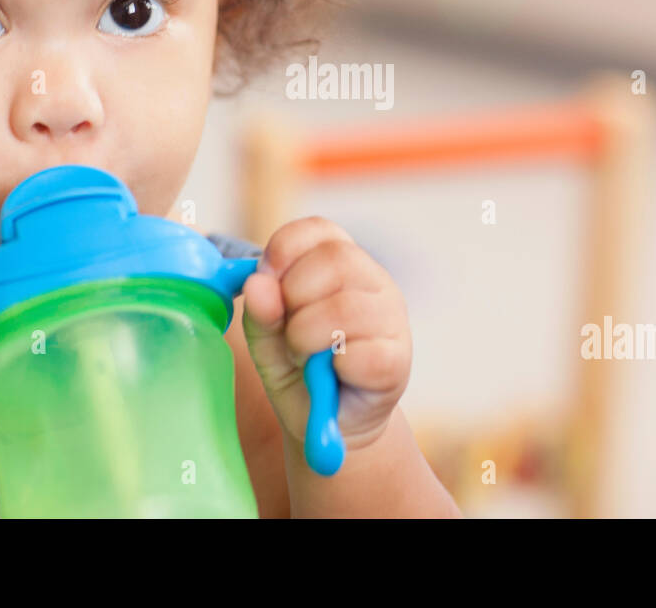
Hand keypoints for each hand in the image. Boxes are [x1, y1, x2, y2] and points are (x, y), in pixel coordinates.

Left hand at [241, 217, 411, 453]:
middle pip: (335, 260)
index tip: (266, 280)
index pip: (318, 229)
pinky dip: (333, 367)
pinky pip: (360, 353)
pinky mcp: (398, 360)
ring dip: (307, 338)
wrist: (329, 426)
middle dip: (294, 297)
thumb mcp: (267, 340)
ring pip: (345, 308)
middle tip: (288, 331)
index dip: (284, 249)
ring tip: (305, 357)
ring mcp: (392, 319)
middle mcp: (373, 282)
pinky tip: (333, 375)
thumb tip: (257, 284)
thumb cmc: (300, 371)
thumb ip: (260, 313)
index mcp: (342, 263)